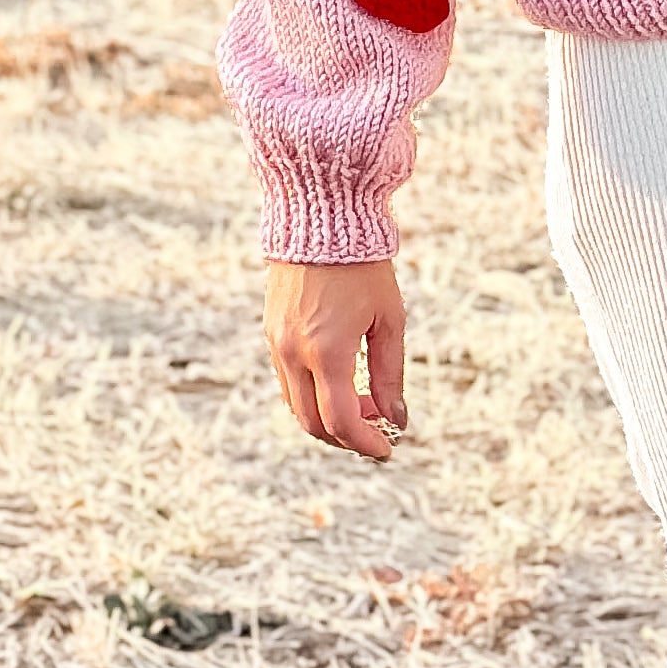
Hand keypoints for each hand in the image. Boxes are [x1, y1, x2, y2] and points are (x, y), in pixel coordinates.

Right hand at [264, 259, 407, 457]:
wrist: (321, 218)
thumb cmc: (364, 267)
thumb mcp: (389, 320)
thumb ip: (391, 374)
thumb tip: (396, 417)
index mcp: (326, 351)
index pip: (341, 420)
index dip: (366, 443)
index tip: (388, 449)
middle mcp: (293, 353)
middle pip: (313, 423)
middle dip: (347, 436)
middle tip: (378, 429)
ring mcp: (276, 344)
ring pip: (296, 406)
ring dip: (328, 418)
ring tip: (363, 405)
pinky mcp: (270, 333)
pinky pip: (287, 382)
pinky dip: (311, 396)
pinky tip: (340, 384)